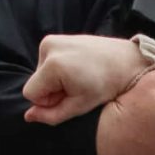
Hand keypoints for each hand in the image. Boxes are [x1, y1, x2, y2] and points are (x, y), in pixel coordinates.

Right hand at [24, 34, 149, 124]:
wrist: (125, 61)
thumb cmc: (106, 86)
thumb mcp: (79, 106)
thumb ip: (52, 115)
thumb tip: (28, 117)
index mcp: (53, 65)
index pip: (30, 93)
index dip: (46, 102)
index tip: (69, 98)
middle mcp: (48, 47)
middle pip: (36, 82)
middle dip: (52, 91)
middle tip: (78, 89)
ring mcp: (52, 39)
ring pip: (41, 73)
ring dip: (56, 81)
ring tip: (80, 78)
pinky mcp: (57, 38)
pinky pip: (48, 62)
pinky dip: (59, 70)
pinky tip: (78, 70)